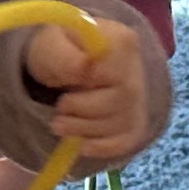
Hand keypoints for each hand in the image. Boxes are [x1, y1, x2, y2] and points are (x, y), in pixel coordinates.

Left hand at [26, 18, 156, 170]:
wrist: (65, 63)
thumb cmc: (58, 50)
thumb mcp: (50, 43)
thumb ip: (63, 54)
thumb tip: (82, 69)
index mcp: (121, 42)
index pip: (113, 70)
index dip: (85, 83)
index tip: (65, 83)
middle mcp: (136, 71)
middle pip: (119, 100)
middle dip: (81, 110)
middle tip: (59, 108)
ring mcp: (138, 100)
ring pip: (119, 124)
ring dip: (83, 130)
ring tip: (60, 123)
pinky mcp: (134, 125)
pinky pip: (124, 143)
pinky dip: (99, 147)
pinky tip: (80, 143)